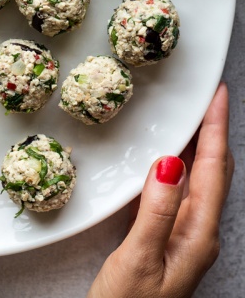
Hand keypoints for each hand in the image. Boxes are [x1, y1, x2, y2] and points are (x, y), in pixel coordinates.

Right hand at [88, 82, 233, 297]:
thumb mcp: (138, 258)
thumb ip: (156, 211)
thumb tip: (170, 164)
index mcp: (197, 235)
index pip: (213, 171)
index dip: (216, 130)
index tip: (217, 96)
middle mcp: (198, 234)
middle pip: (216, 173)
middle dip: (215, 132)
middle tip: (208, 99)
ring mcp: (186, 239)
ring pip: (202, 182)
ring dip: (202, 147)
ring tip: (195, 119)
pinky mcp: (169, 241)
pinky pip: (185, 194)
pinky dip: (184, 167)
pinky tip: (171, 161)